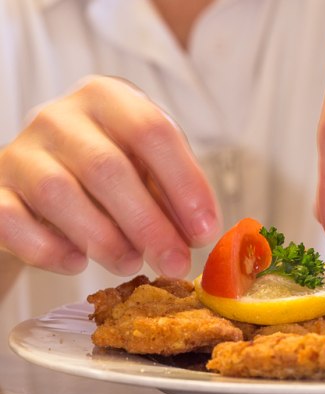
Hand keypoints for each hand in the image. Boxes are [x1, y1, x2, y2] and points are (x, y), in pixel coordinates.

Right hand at [0, 76, 220, 276]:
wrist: (42, 178)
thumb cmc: (113, 170)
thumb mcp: (150, 168)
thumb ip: (173, 194)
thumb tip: (196, 236)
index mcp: (109, 98)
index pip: (151, 131)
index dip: (184, 184)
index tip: (204, 231)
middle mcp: (59, 115)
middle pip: (107, 168)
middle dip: (148, 224)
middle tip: (174, 262)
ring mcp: (21, 150)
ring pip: (58, 194)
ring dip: (103, 239)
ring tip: (130, 262)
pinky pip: (13, 220)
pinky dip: (49, 249)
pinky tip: (77, 262)